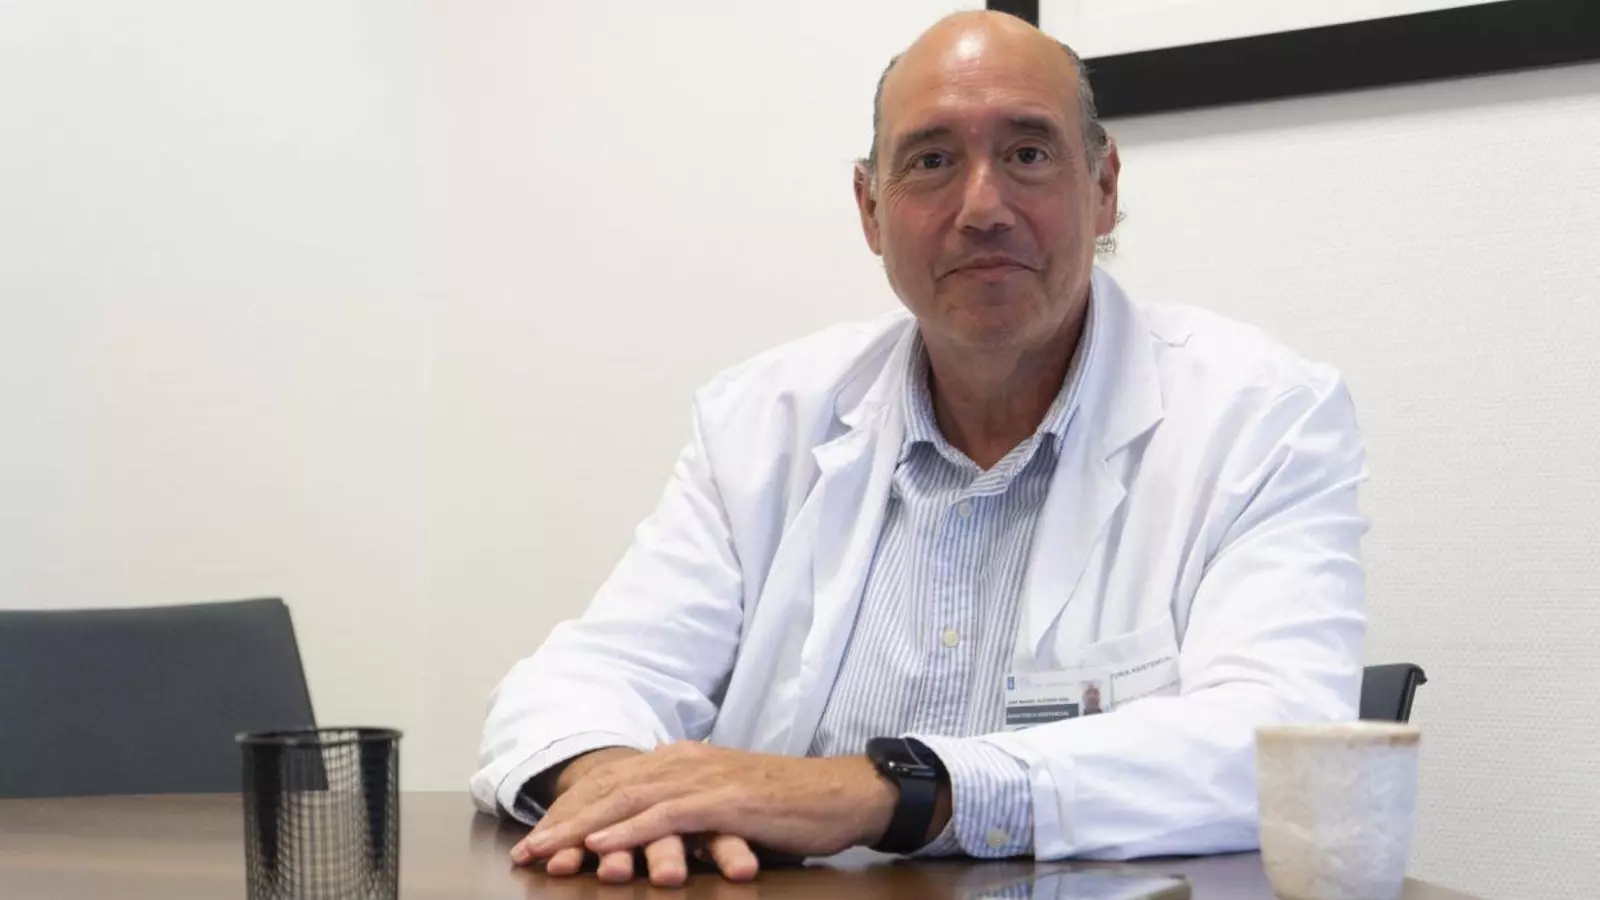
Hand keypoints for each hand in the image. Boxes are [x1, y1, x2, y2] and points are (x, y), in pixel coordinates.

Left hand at [514, 742, 895, 863]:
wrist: (841, 794)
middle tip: (529, 849)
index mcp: (682, 759)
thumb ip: (687, 805)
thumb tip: (651, 818)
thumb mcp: (726, 801)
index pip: (614, 782)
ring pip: (629, 800)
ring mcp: (705, 778)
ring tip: (550, 850)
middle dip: (564, 820)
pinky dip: (631, 830)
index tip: (539, 837)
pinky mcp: (726, 801)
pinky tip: (604, 844)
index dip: (572, 810)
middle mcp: (685, 761)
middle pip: (610, 789)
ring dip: (584, 827)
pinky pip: (668, 816)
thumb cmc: (787, 806)